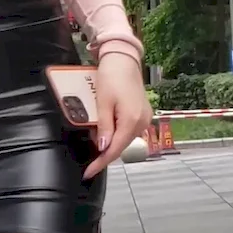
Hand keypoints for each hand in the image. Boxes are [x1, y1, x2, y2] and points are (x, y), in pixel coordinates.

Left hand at [84, 53, 152, 179]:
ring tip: (95, 142)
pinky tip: (107, 131)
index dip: (100, 163)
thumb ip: (104, 127)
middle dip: (104, 153)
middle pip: (121, 146)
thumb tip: (103, 148)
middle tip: (89, 158)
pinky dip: (117, 134)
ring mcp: (145, 118)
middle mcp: (142, 122)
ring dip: (110, 143)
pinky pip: (128, 130)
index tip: (88, 173)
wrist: (124, 60)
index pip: (114, 150)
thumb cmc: (111, 78)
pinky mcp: (143, 114)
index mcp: (131, 121)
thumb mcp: (103, 103)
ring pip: (125, 139)